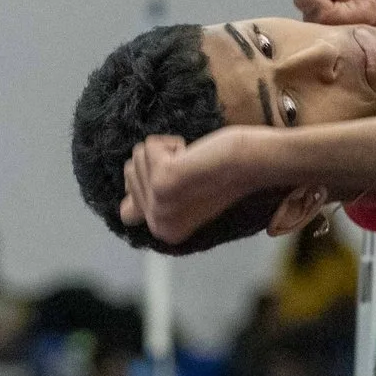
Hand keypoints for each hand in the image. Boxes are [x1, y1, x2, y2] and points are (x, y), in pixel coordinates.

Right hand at [119, 129, 262, 245]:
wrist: (251, 164)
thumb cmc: (220, 175)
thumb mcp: (179, 195)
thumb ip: (148, 204)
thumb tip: (124, 213)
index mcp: (164, 233)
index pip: (126, 196)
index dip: (155, 178)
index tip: (187, 184)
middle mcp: (159, 227)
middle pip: (128, 172)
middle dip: (159, 162)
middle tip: (193, 173)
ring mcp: (160, 207)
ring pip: (137, 156)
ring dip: (165, 152)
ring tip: (194, 164)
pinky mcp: (163, 184)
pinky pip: (148, 146)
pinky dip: (169, 142)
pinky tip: (193, 155)